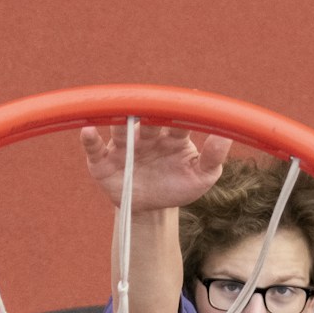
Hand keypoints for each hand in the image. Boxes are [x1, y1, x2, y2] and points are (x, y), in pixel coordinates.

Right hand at [80, 123, 229, 212]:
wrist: (151, 209)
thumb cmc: (177, 187)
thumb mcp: (201, 177)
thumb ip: (214, 157)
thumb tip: (225, 134)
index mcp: (171, 136)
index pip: (176, 121)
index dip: (180, 113)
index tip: (186, 103)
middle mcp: (146, 135)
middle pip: (147, 121)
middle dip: (150, 116)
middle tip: (152, 110)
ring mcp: (124, 147)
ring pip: (120, 130)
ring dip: (121, 123)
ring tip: (122, 117)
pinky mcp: (102, 161)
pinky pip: (94, 148)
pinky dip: (90, 140)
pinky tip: (88, 131)